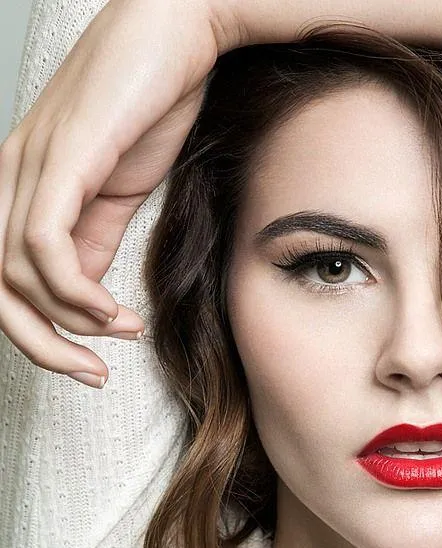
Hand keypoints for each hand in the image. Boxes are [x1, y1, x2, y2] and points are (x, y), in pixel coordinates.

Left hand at [0, 0, 235, 386]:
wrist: (179, 32)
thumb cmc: (150, 102)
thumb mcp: (117, 193)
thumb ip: (93, 242)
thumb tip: (86, 296)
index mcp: (22, 187)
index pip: (6, 281)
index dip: (41, 336)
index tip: (93, 364)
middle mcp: (10, 178)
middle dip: (40, 346)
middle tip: (92, 374)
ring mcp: (29, 166)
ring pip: (12, 275)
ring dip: (69, 324)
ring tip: (120, 332)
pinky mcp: (59, 158)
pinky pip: (42, 246)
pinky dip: (75, 293)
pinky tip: (113, 310)